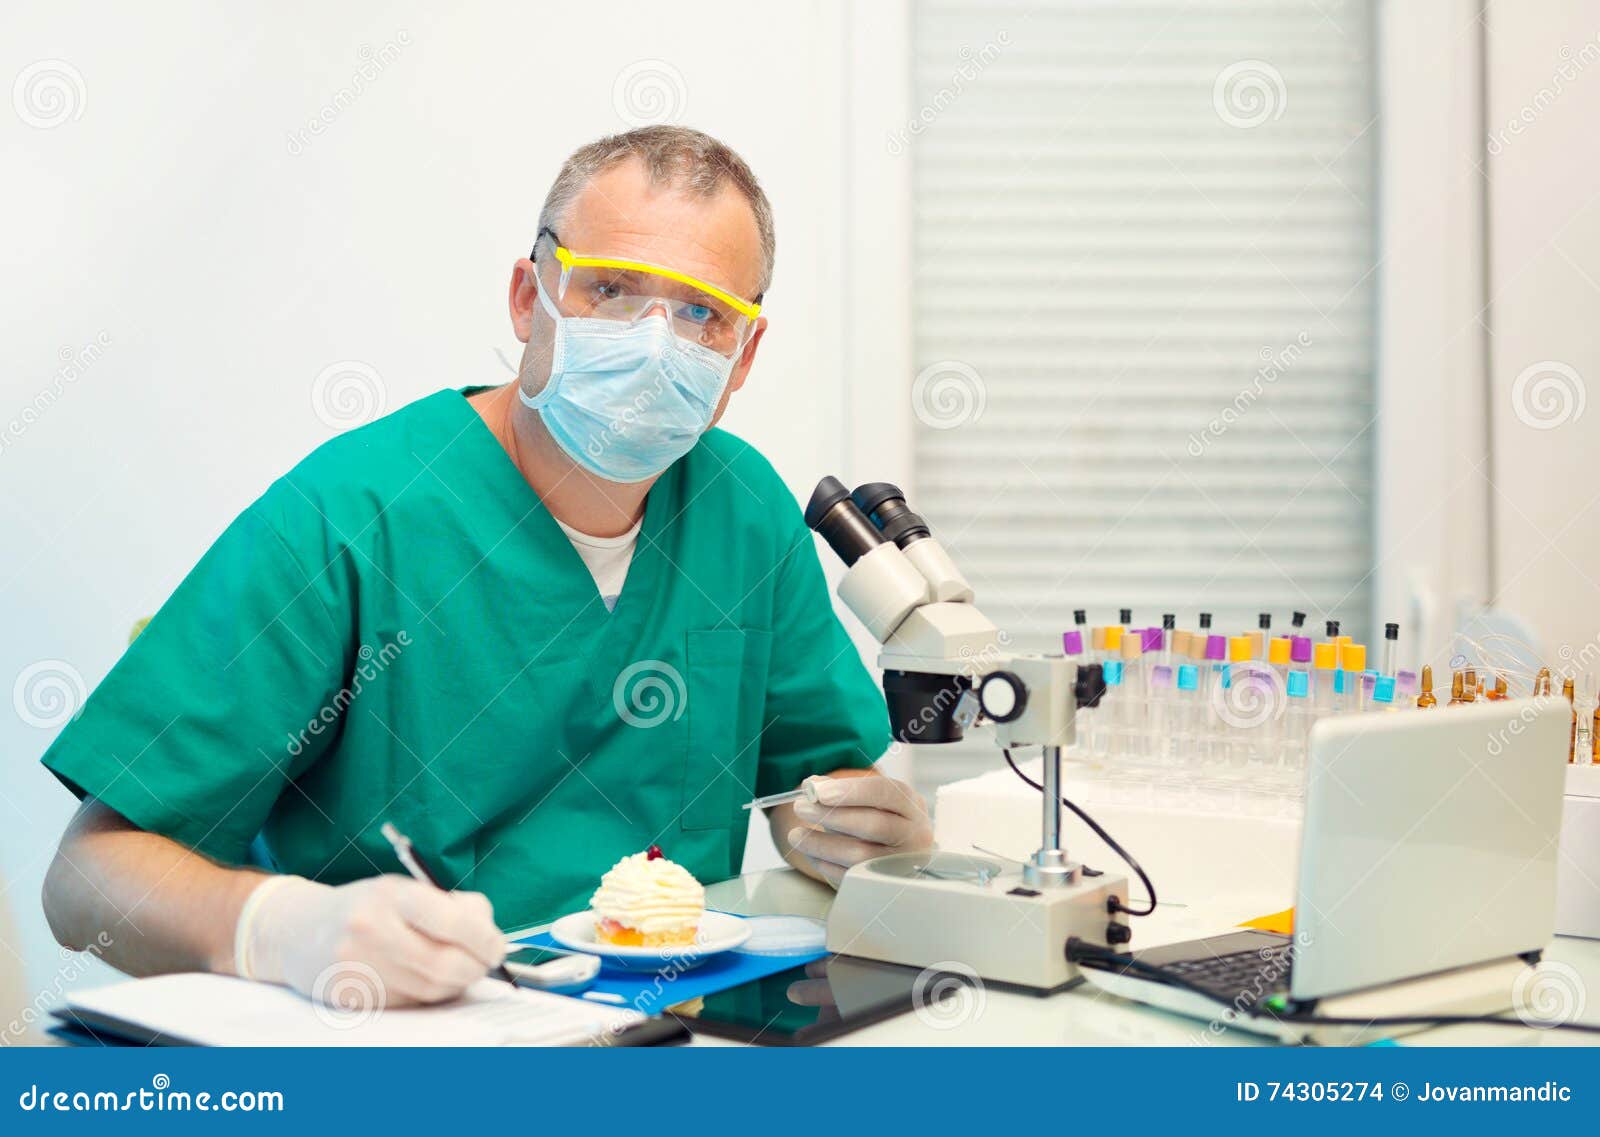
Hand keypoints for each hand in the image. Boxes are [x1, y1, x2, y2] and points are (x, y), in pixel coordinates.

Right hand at [237, 874, 505, 1007]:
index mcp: (390, 895)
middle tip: (486, 961)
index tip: (497, 945)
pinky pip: (408, 1002)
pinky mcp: (352, 996)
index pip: (452, 921)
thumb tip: (487, 928)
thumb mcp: (403, 888)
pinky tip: (427, 978)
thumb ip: (448, 904)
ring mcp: (358, 966)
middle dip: (476, 966)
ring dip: (456, 982)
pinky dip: (428, 993)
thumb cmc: (363, 907)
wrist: (298, 931)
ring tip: (459, 967)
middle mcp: (371, 930)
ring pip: (430, 989)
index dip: (484, 938)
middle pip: (444, 964)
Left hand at [786, 774, 933, 886]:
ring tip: (796, 835)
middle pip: (873, 825)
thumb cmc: (882, 821)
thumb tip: (812, 784)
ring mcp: (901, 864)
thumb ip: (841, 790)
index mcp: (912, 806)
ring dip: (821, 844)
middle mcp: (914, 835)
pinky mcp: (884, 886)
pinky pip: (850, 877)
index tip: (818, 791)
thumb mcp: (871, 801)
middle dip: (832, 815)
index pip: (885, 792)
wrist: (901, 857)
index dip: (851, 791)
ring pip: (859, 855)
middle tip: (801, 807)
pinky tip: (811, 854)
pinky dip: (825, 864)